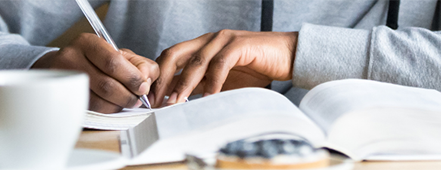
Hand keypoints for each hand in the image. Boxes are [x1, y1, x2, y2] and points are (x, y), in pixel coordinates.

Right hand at [33, 33, 158, 112]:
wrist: (64, 67)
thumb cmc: (97, 61)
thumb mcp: (119, 54)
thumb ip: (139, 64)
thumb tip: (146, 80)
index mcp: (87, 43)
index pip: (113, 62)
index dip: (132, 78)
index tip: (143, 86)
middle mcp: (71, 58)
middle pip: (106, 84)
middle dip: (128, 95)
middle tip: (138, 99)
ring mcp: (65, 80)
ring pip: (98, 101)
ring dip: (119, 105)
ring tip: (127, 102)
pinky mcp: (65, 97)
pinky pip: (91, 110)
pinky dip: (108, 110)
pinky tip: (114, 105)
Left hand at [151, 30, 296, 106]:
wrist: (288, 57)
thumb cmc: (257, 68)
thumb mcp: (222, 80)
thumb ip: (202, 85)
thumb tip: (178, 99)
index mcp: (203, 45)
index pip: (171, 57)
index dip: (158, 77)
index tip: (152, 98)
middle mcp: (210, 39)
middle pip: (175, 54)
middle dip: (163, 78)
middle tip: (158, 101)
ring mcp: (224, 40)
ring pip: (196, 61)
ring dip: (185, 83)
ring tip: (177, 102)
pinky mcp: (240, 45)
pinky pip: (220, 64)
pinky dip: (213, 82)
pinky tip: (208, 97)